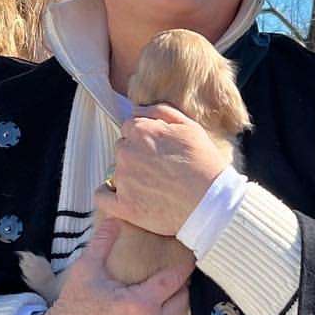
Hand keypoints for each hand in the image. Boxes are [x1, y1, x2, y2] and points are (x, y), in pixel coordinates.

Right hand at [37, 217, 192, 314]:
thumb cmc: (74, 307)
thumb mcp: (86, 270)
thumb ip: (103, 242)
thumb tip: (114, 218)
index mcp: (140, 304)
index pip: (174, 280)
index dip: (183, 267)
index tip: (190, 257)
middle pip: (182, 301)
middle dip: (181, 286)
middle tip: (176, 275)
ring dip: (174, 307)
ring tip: (167, 293)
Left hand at [106, 104, 228, 237]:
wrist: (212, 202)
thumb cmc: (205, 163)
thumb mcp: (190, 127)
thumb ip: (160, 111)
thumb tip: (137, 109)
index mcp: (141, 130)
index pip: (130, 128)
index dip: (145, 139)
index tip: (158, 151)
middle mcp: (126, 152)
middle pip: (122, 148)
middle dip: (136, 156)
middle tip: (158, 169)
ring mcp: (123, 179)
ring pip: (116, 172)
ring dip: (129, 176)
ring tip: (153, 187)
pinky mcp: (123, 206)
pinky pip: (101, 197)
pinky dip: (109, 196)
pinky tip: (124, 197)